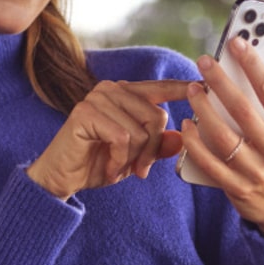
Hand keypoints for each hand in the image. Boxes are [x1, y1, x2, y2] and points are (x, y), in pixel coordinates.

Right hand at [28, 78, 191, 199]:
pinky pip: (123, 139)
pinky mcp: (86, 113)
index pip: (160, 88)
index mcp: (124, 93)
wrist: (61, 179)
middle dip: (151, 151)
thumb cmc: (97, 164)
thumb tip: (182, 137)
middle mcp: (111, 89)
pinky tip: (108, 167)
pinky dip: (120, 160)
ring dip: (134, 158)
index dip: (181, 88)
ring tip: (117, 167)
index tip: (203, 85)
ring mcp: (97, 98)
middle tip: (138, 170)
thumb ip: (158, 146)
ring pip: (142, 130)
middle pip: (157, 117)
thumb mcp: (136, 157)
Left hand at [180, 35, 263, 235]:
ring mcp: (256, 172)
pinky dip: (196, 144)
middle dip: (221, 83)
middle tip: (204, 61)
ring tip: (192, 90)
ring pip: (224, 138)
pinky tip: (187, 126)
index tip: (236, 42)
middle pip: (244, 111)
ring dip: (204, 111)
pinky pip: (211, 164)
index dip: (254, 63)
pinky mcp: (237, 189)